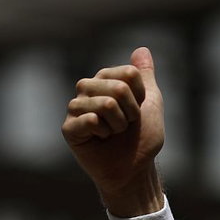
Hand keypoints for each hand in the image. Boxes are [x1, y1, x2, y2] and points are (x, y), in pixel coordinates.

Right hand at [62, 47, 166, 216]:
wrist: (135, 170)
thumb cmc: (142, 139)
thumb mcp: (151, 104)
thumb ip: (145, 76)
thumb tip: (142, 49)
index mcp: (104, 79)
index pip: (129, 74)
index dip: (140, 98)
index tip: (137, 112)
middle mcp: (87, 89)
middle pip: (118, 88)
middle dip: (131, 113)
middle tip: (125, 127)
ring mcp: (75, 108)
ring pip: (106, 104)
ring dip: (119, 125)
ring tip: (113, 134)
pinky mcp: (69, 128)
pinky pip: (91, 120)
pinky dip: (105, 134)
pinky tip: (100, 140)